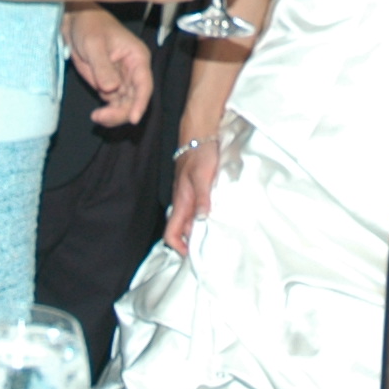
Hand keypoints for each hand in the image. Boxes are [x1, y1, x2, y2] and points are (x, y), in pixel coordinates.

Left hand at [63, 5, 152, 126]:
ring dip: (115, 115)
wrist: (75, 22)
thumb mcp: (94, 44)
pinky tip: (97, 115)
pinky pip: (115, 105)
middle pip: (136, 99)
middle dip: (122, 112)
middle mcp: (133, 71)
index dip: (141, 102)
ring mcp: (122, 80)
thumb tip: (111, 89)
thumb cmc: (89, 25)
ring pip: (126, 105)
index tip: (134, 119)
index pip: (144, 84)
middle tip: (102, 117)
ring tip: (97, 117)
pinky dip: (108, 113)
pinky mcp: (110, 86)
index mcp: (137, 57)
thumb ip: (103, 67)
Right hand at [163, 131, 219, 252]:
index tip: (193, 254)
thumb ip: (202, 197)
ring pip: (189, 220)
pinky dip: (204, 217)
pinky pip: (197, 210)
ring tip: (217, 235)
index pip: (171, 233)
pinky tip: (218, 216)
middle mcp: (182, 202)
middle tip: (211, 248)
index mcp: (180, 202)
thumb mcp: (202, 175)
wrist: (199, 134)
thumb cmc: (200, 153)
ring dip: (199, 229)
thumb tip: (201, 220)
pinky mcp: (195, 190)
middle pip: (181, 230)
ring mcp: (188, 196)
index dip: (179, 247)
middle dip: (192, 242)